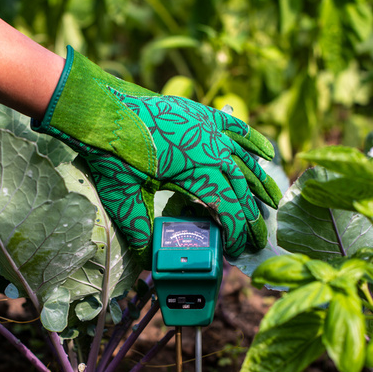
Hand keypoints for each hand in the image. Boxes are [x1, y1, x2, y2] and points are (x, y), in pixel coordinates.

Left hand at [33, 46, 281, 260]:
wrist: (98, 110)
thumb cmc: (110, 153)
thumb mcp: (123, 198)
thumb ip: (140, 232)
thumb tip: (151, 261)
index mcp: (197, 170)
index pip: (228, 208)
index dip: (237, 233)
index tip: (237, 251)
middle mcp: (211, 148)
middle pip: (241, 187)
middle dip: (252, 216)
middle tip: (259, 239)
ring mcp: (208, 128)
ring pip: (244, 159)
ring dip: (260, 183)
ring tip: (273, 203)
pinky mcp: (199, 113)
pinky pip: (235, 127)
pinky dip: (252, 140)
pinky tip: (266, 153)